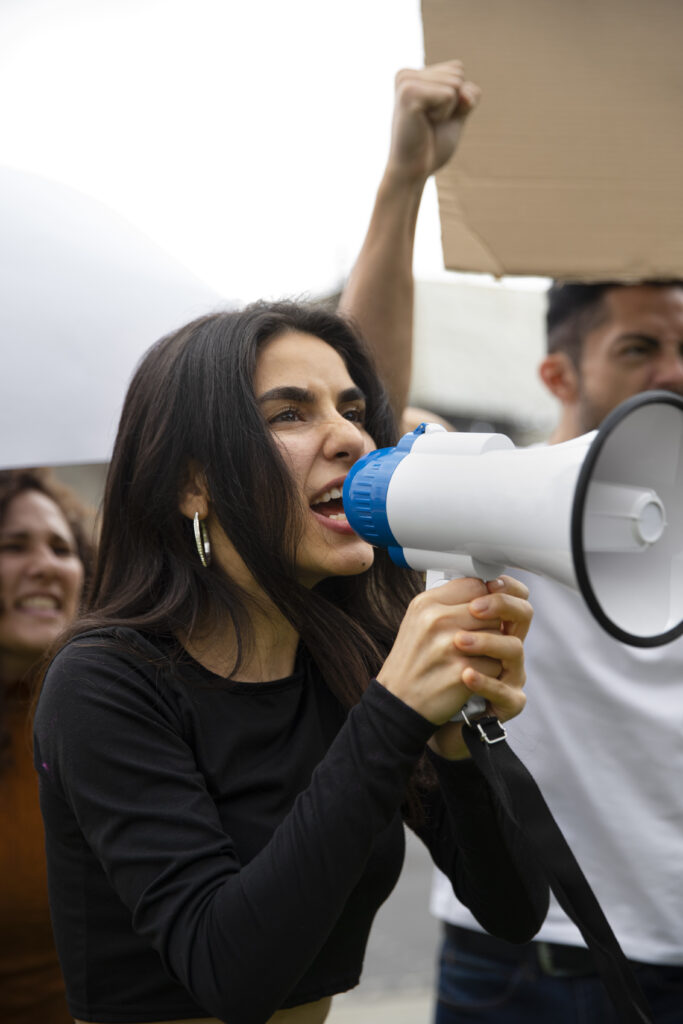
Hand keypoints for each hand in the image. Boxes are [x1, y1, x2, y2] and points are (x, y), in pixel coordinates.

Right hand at [377, 576, 501, 724]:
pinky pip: (496, 664)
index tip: (479, 616)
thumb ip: (448, 603)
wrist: (398, 702)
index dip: (484, 602)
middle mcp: (436, 620)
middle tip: (475, 643)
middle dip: (490, 628)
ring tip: (472, 658)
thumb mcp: (419, 621)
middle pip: (492, 612)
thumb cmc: (413, 661)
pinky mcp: (462, 672)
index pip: (476, 585)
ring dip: (492, 650)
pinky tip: (471, 676)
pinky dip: (489, 673)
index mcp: (426, 603)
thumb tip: (485, 589)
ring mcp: (450, 646)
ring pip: (498, 636)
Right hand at [385, 60, 480, 185]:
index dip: (457, 98)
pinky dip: (444, 115)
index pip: (457, 69)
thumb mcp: (457, 115)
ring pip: (455, 83)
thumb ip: (468, 95)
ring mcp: (406, 81)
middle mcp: (406, 74)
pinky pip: (449, 95)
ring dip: (449, 111)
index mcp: (413, 75)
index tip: (435, 118)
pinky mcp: (408, 93)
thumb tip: (464, 91)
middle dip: (455, 103)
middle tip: (430, 123)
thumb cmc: (431, 147)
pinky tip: (423, 125)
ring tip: (426, 125)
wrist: (412, 173)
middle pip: (458, 72)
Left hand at [428, 576, 531, 759]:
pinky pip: (504, 690)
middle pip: (522, 616)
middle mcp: (508, 647)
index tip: (485, 584)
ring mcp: (511, 675)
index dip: (503, 587)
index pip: (514, 597)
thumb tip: (455, 576)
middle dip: (501, 606)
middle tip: (474, 609)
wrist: (422, 713)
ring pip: (514, 649)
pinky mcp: (508, 702)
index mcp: (494, 626)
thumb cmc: (433, 671)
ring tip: (458, 643)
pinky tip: (466, 675)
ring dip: (486, 642)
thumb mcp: (439, 633)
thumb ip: (452, 608)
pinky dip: (484, 681)